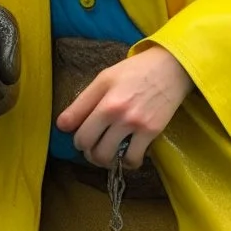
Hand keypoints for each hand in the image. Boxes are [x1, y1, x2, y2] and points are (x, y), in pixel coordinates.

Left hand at [56, 44, 191, 169]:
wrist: (168, 68)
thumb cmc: (133, 71)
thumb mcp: (104, 79)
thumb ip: (82, 103)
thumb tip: (61, 126)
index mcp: (105, 101)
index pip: (81, 134)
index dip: (77, 140)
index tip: (81, 137)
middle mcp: (120, 115)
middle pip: (93, 149)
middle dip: (88, 152)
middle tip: (93, 145)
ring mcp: (137, 125)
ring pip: (111, 158)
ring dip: (105, 159)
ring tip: (107, 150)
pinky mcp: (152, 132)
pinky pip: (134, 159)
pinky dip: (127, 162)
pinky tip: (126, 152)